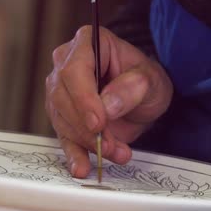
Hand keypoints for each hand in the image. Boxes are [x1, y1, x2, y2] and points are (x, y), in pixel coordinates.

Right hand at [45, 26, 172, 177]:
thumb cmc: (144, 79)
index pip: (74, 70)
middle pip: (63, 97)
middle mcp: (66, 64)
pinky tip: (82, 167)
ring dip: (88, 143)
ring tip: (117, 153)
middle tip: (111, 145)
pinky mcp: (62, 117)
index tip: (98, 122)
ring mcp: (60, 91)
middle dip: (87, 127)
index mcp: (88, 43)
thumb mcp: (150, 79)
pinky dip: (74, 155)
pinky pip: (63, 137)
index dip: (83, 99)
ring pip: (62, 120)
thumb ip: (131, 88)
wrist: (142, 97)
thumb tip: (108, 106)